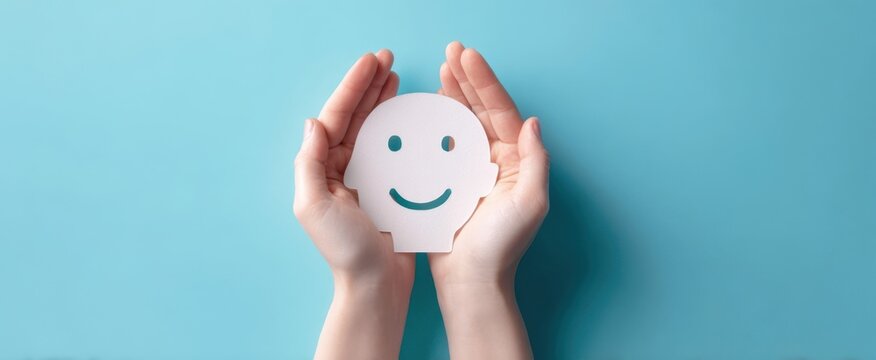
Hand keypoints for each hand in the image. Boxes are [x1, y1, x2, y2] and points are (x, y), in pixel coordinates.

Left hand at [293, 50, 412, 358]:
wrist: (375, 286)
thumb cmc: (345, 251)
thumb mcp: (315, 207)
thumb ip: (309, 163)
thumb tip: (313, 122)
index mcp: (322, 170)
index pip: (335, 117)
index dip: (353, 87)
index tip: (371, 62)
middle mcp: (339, 169)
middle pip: (353, 116)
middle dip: (368, 86)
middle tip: (387, 60)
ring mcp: (363, 178)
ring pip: (372, 128)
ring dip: (382, 101)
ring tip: (396, 77)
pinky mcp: (385, 188)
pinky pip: (391, 148)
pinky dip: (397, 127)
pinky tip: (408, 114)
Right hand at [430, 41, 548, 358]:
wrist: (471, 281)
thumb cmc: (502, 246)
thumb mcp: (530, 202)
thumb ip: (534, 161)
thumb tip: (533, 122)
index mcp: (514, 162)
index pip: (500, 112)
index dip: (485, 82)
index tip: (468, 57)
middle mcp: (495, 161)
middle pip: (481, 111)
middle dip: (468, 80)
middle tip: (453, 51)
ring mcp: (471, 171)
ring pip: (462, 123)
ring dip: (453, 95)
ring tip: (443, 69)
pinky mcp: (449, 183)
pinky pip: (442, 145)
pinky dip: (437, 123)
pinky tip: (427, 107)